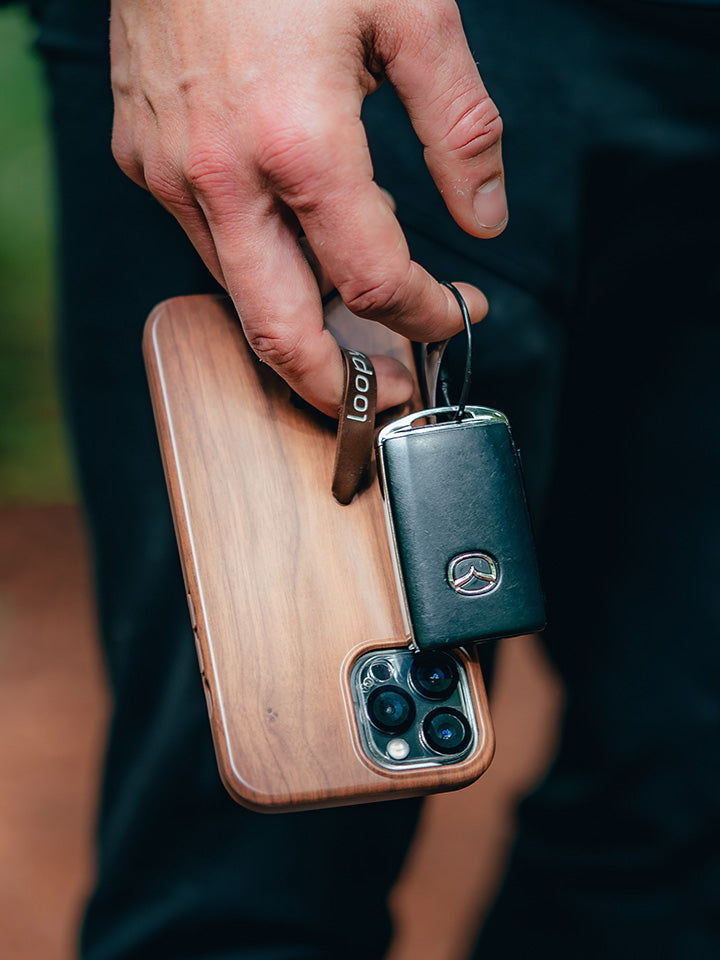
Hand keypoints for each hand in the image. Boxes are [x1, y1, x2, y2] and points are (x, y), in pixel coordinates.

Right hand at [110, 0, 505, 414]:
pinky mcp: (142, 158)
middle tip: (383, 398)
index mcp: (299, 140)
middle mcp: (221, 174)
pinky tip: (293, 243)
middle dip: (337, 386)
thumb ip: (460, 126)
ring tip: (353, 321)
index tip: (457, 313)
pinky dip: (257, 265)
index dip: (426, 315)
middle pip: (280, 334)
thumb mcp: (412, 9)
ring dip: (299, 325)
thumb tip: (485, 217)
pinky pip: (205, 242)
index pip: (374, 279)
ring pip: (240, 294)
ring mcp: (170, 172)